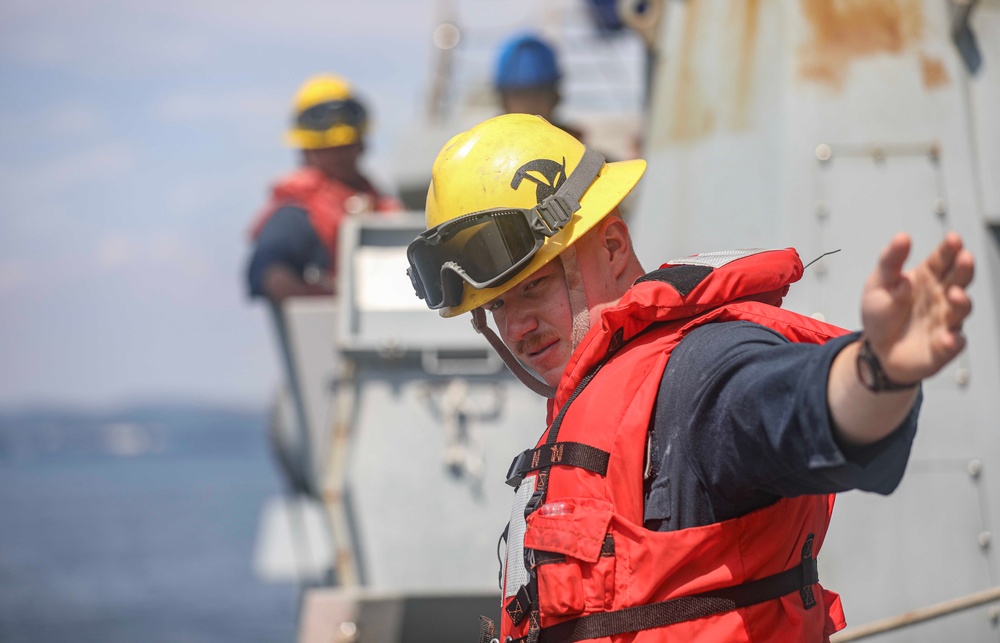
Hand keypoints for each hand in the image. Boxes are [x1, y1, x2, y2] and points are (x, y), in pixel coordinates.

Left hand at [860, 231, 973, 382]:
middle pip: (958, 279)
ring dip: (961, 302)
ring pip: (960, 309)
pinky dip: (952, 341)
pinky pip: (952, 344)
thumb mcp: (878, 283)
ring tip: (955, 294)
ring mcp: (945, 321)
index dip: (949, 249)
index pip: (942, 259)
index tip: (953, 238)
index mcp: (927, 277)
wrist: (877, 349)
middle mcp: (942, 296)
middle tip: (965, 257)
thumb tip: (902, 237)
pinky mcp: (943, 346)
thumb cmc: (882, 313)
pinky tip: (947, 338)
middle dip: (964, 268)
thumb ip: (890, 261)